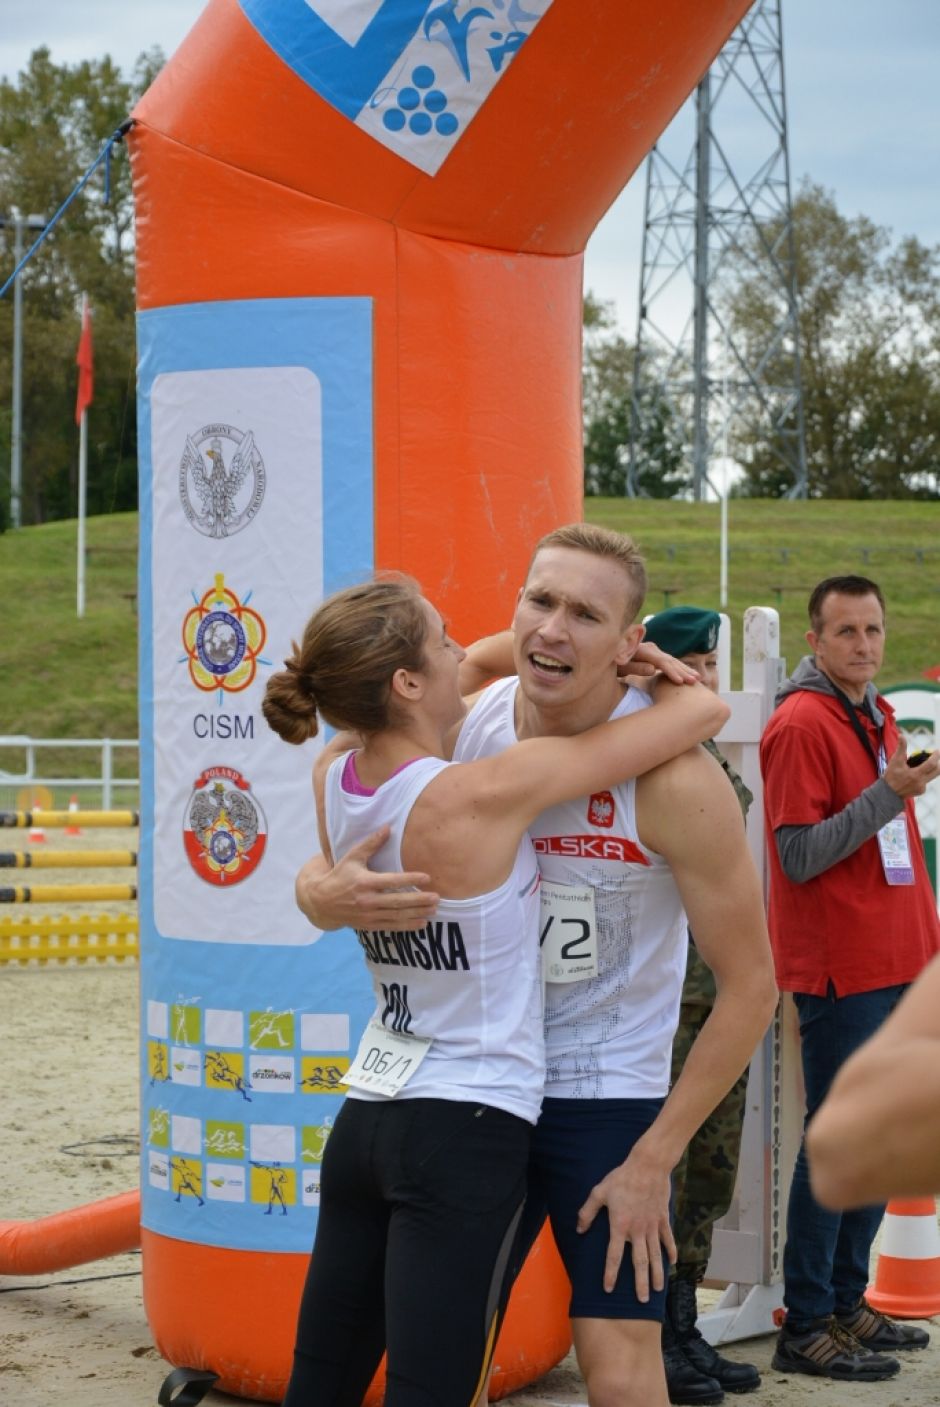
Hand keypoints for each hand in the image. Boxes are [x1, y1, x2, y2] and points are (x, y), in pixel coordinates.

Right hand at [295, 827, 438, 931]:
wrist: (321, 901)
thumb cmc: (339, 875)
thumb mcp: (352, 857)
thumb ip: (371, 844)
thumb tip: (388, 827)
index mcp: (365, 882)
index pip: (392, 881)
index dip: (410, 879)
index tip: (427, 877)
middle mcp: (368, 900)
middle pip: (398, 901)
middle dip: (419, 900)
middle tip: (437, 898)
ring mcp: (369, 915)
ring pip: (397, 916)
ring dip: (417, 913)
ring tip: (434, 910)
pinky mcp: (369, 925)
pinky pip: (391, 926)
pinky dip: (407, 926)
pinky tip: (422, 923)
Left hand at [576, 1148, 675, 1300]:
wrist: (648, 1165)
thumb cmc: (621, 1178)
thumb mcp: (599, 1192)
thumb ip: (587, 1212)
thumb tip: (579, 1230)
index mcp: (619, 1225)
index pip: (613, 1256)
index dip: (610, 1273)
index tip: (608, 1288)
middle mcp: (637, 1231)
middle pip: (639, 1262)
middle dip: (640, 1283)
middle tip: (643, 1301)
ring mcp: (652, 1226)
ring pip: (655, 1255)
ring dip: (657, 1273)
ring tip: (659, 1290)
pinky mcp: (663, 1219)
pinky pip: (668, 1238)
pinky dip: (671, 1250)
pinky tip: (673, 1262)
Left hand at [619, 642, 699, 684]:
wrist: (609, 652)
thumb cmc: (612, 662)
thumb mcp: (620, 666)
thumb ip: (635, 667)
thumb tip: (653, 669)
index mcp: (642, 650)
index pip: (661, 661)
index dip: (671, 671)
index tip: (680, 682)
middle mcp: (651, 648)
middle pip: (670, 660)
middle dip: (683, 671)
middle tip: (695, 681)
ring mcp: (654, 651)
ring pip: (672, 660)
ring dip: (685, 670)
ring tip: (697, 679)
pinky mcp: (656, 655)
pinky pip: (670, 662)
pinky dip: (680, 668)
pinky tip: (689, 675)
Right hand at [882, 741, 939, 798]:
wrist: (888, 793)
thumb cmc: (891, 776)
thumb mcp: (895, 761)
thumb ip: (901, 748)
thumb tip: (901, 736)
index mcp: (916, 774)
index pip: (931, 764)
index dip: (936, 756)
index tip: (937, 751)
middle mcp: (921, 782)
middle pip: (937, 771)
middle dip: (937, 763)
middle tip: (933, 758)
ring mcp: (922, 788)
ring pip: (931, 776)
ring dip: (928, 770)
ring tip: (919, 767)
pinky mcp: (921, 791)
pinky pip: (926, 782)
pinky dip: (922, 777)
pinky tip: (913, 776)